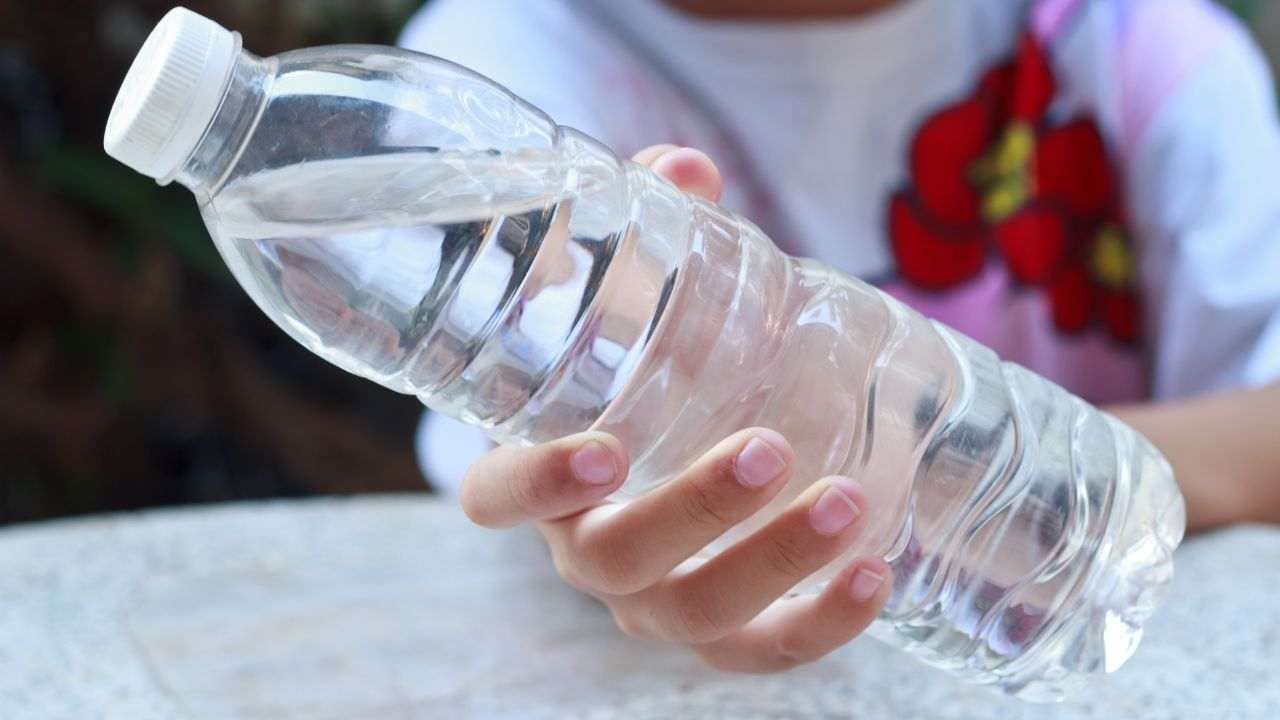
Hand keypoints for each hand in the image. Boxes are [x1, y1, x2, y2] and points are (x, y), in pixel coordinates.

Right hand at [457, 145, 892, 672]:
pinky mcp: (729, 632)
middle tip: (768, 450)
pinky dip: (821, 625)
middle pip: (616, 560)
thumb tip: (688, 168)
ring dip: (771, 562)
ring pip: (697, 613)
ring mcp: (658, 602)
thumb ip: (650, 232)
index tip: (599, 452)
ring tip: (847, 502)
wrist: (695, 458)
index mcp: (544, 479)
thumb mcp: (638, 304)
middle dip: (692, 511)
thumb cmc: (650, 371)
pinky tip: (877, 573)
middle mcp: (591, 551)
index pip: (496, 499)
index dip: (533, 487)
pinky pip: (764, 652)